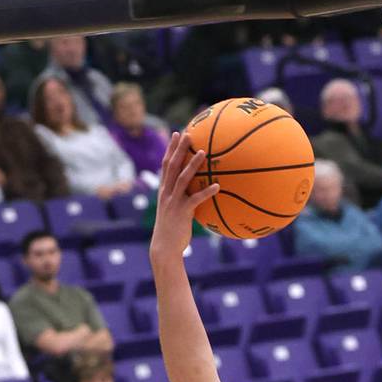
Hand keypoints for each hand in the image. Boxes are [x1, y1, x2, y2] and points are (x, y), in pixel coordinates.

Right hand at [150, 133, 219, 260]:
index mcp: (164, 191)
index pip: (166, 165)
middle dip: (179, 149)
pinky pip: (196, 199)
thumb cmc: (172, 232)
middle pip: (172, 166)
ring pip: (183, 178)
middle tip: (188, 134)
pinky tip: (218, 186)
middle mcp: (167, 193)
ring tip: (203, 153)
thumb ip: (184, 201)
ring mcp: (173, 202)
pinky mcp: (182, 212)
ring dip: (193, 164)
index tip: (177, 134)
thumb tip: (198, 194)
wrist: (164, 248)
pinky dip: (207, 192)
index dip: (171, 149)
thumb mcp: (175, 213)